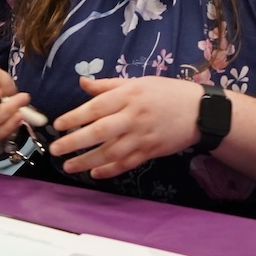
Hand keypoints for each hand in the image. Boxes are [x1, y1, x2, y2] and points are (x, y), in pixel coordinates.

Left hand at [49, 77, 203, 179]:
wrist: (200, 112)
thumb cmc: (167, 93)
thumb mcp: (138, 82)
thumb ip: (108, 85)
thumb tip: (82, 83)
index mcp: (129, 95)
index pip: (97, 107)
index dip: (75, 116)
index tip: (58, 125)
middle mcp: (134, 116)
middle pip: (100, 131)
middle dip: (75, 142)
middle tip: (56, 149)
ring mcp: (143, 136)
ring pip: (110, 152)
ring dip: (87, 161)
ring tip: (68, 166)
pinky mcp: (151, 151)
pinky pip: (126, 163)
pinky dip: (110, 170)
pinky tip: (95, 174)